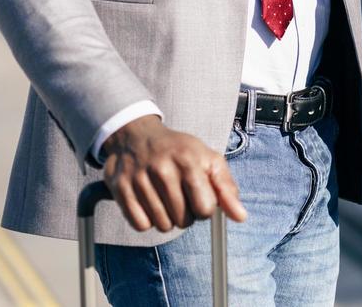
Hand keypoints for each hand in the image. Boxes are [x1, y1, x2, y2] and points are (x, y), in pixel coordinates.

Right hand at [101, 115, 246, 231]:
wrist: (137, 135)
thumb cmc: (178, 151)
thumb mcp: (208, 159)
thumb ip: (226, 188)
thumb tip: (241, 217)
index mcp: (189, 160)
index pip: (205, 208)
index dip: (205, 209)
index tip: (199, 198)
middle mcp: (163, 168)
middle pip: (183, 221)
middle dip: (185, 215)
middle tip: (179, 196)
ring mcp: (139, 179)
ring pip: (162, 225)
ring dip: (166, 219)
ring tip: (163, 198)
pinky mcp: (120, 189)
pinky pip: (140, 225)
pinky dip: (146, 220)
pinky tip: (148, 202)